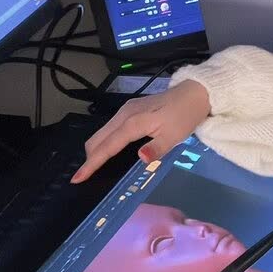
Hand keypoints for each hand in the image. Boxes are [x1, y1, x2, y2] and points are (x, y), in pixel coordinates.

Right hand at [70, 79, 210, 182]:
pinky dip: (104, 141)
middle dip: (89, 158)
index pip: (107, 146)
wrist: (195, 93)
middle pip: (98, 138)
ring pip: (102, 132)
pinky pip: (110, 128)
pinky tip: (108, 151)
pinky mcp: (130, 109)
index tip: (77, 178)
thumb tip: (140, 158)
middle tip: (85, 177)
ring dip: (96, 149)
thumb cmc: (186, 115)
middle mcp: (124, 115)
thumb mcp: (175, 136)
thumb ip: (157, 148)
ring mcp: (126, 110)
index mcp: (133, 122)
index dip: (92, 163)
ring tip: (94, 167)